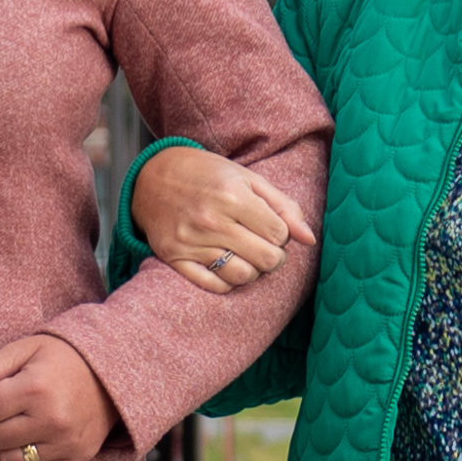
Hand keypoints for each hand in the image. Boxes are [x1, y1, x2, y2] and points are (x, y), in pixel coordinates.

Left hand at [0, 333, 116, 460]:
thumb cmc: (60, 358)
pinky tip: (40, 437)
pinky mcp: (77, 459)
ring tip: (26, 422)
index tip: (2, 391)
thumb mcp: (21, 352)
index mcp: (35, 388)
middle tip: (16, 406)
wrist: (111, 374)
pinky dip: (29, 460)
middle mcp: (52, 419)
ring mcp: (66, 443)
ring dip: (9, 444)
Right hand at [134, 145, 317, 301]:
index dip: (282, 234)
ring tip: (247, 255)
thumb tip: (309, 239)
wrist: (153, 176)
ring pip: (243, 276)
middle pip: (267, 259)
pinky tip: (226, 263)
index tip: (271, 228)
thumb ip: (283, 206)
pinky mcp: (174, 257)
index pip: (279, 234)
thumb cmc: (208, 175)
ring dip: (253, 270)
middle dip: (274, 256)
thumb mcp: (248, 179)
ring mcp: (190, 241)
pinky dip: (227, 281)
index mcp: (232, 196)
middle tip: (266, 247)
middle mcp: (211, 221)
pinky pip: (214, 285)